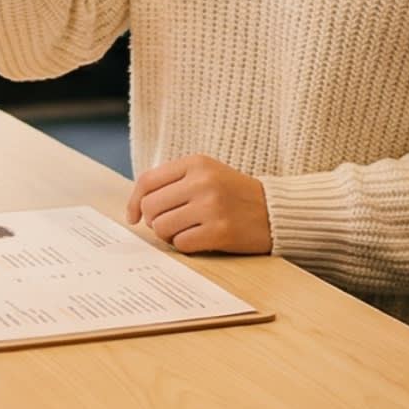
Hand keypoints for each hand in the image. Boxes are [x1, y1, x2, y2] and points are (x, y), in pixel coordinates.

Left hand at [125, 154, 272, 254]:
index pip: (147, 181)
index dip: (134, 202)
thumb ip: (174, 183)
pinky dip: (185, 245)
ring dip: (169, 235)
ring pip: (162, 227)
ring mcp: (211, 206)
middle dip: (154, 221)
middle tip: (170, 225)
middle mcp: (202, 182)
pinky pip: (181, 244)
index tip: (134, 216)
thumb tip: (136, 207)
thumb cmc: (234, 194)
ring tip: (186, 231)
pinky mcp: (220, 231)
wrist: (275, 210)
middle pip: (151, 207)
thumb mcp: (206, 174)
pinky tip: (200, 239)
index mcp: (196, 163)